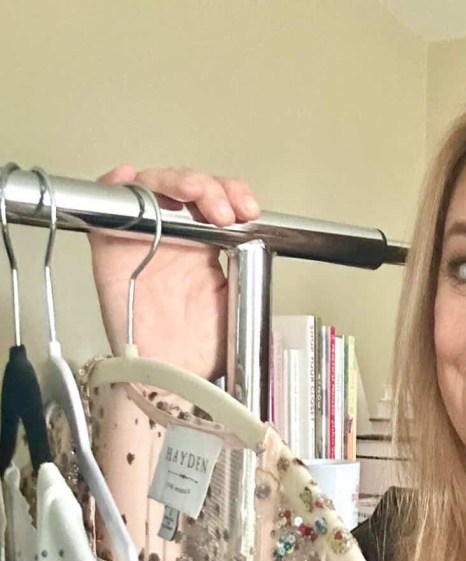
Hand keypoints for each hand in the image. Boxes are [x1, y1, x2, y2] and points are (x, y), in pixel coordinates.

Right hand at [90, 166, 259, 380]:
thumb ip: (248, 271)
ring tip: (198, 197)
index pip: (217, 202)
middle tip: (229, 212)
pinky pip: (106, 207)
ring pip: (154, 187)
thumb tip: (265, 243)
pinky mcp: (111, 250)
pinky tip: (131, 180)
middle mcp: (174, 239)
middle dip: (213, 188)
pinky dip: (115, 187)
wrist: (172, 380)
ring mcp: (143, 240)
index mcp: (204, 249)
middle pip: (187, 188)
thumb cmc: (198, 352)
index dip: (233, 194)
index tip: (250, 210)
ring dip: (178, 181)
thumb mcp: (240, 304)